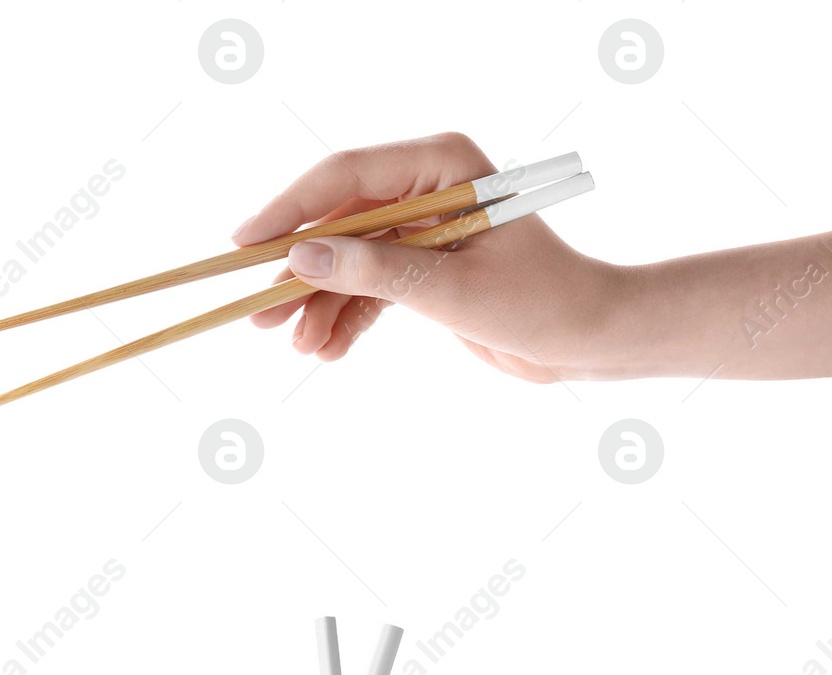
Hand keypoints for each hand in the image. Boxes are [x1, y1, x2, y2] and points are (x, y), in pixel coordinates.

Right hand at [231, 133, 623, 381]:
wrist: (588, 339)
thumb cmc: (541, 302)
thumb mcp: (451, 290)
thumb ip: (374, 271)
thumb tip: (301, 256)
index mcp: (442, 165)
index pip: (345, 177)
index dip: (289, 211)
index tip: (243, 247)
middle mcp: (426, 188)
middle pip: (337, 223)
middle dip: (300, 274)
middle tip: (259, 317)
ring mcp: (421, 229)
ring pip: (346, 261)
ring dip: (320, 307)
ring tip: (303, 348)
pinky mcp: (421, 268)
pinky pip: (367, 288)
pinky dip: (346, 319)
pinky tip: (329, 350)